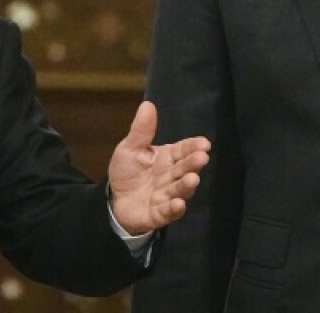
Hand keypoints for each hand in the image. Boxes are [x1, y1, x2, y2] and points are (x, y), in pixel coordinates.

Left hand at [107, 101, 210, 234]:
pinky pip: (168, 212)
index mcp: (167, 158)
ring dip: (186, 185)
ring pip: (179, 190)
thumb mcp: (130, 148)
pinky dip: (174, 209)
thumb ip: (141, 130)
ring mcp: (167, 196)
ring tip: (192, 179)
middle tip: (202, 158)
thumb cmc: (127, 172)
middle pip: (184, 168)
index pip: (183, 150)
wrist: (114, 202)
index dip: (193, 146)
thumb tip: (147, 104)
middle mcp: (171, 176)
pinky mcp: (159, 214)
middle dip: (193, 164)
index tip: (204, 143)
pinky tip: (179, 204)